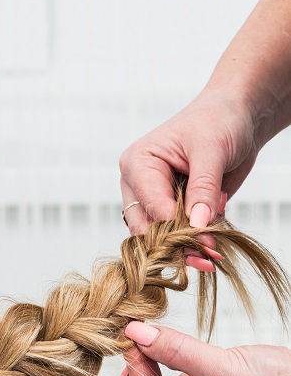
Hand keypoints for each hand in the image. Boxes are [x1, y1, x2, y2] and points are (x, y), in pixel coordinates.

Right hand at [118, 89, 258, 268]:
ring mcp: (154, 198)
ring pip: (158, 235)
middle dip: (175, 243)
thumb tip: (197, 224)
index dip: (174, 226)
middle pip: (146, 226)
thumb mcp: (212, 151)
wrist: (238, 116)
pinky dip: (195, 241)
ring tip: (211, 256)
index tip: (203, 242)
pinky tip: (214, 244)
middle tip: (205, 259)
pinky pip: (177, 232)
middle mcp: (140, 184)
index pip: (150, 205)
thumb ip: (203, 188)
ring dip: (185, 247)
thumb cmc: (218, 120)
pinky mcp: (173, 208)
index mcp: (137, 164)